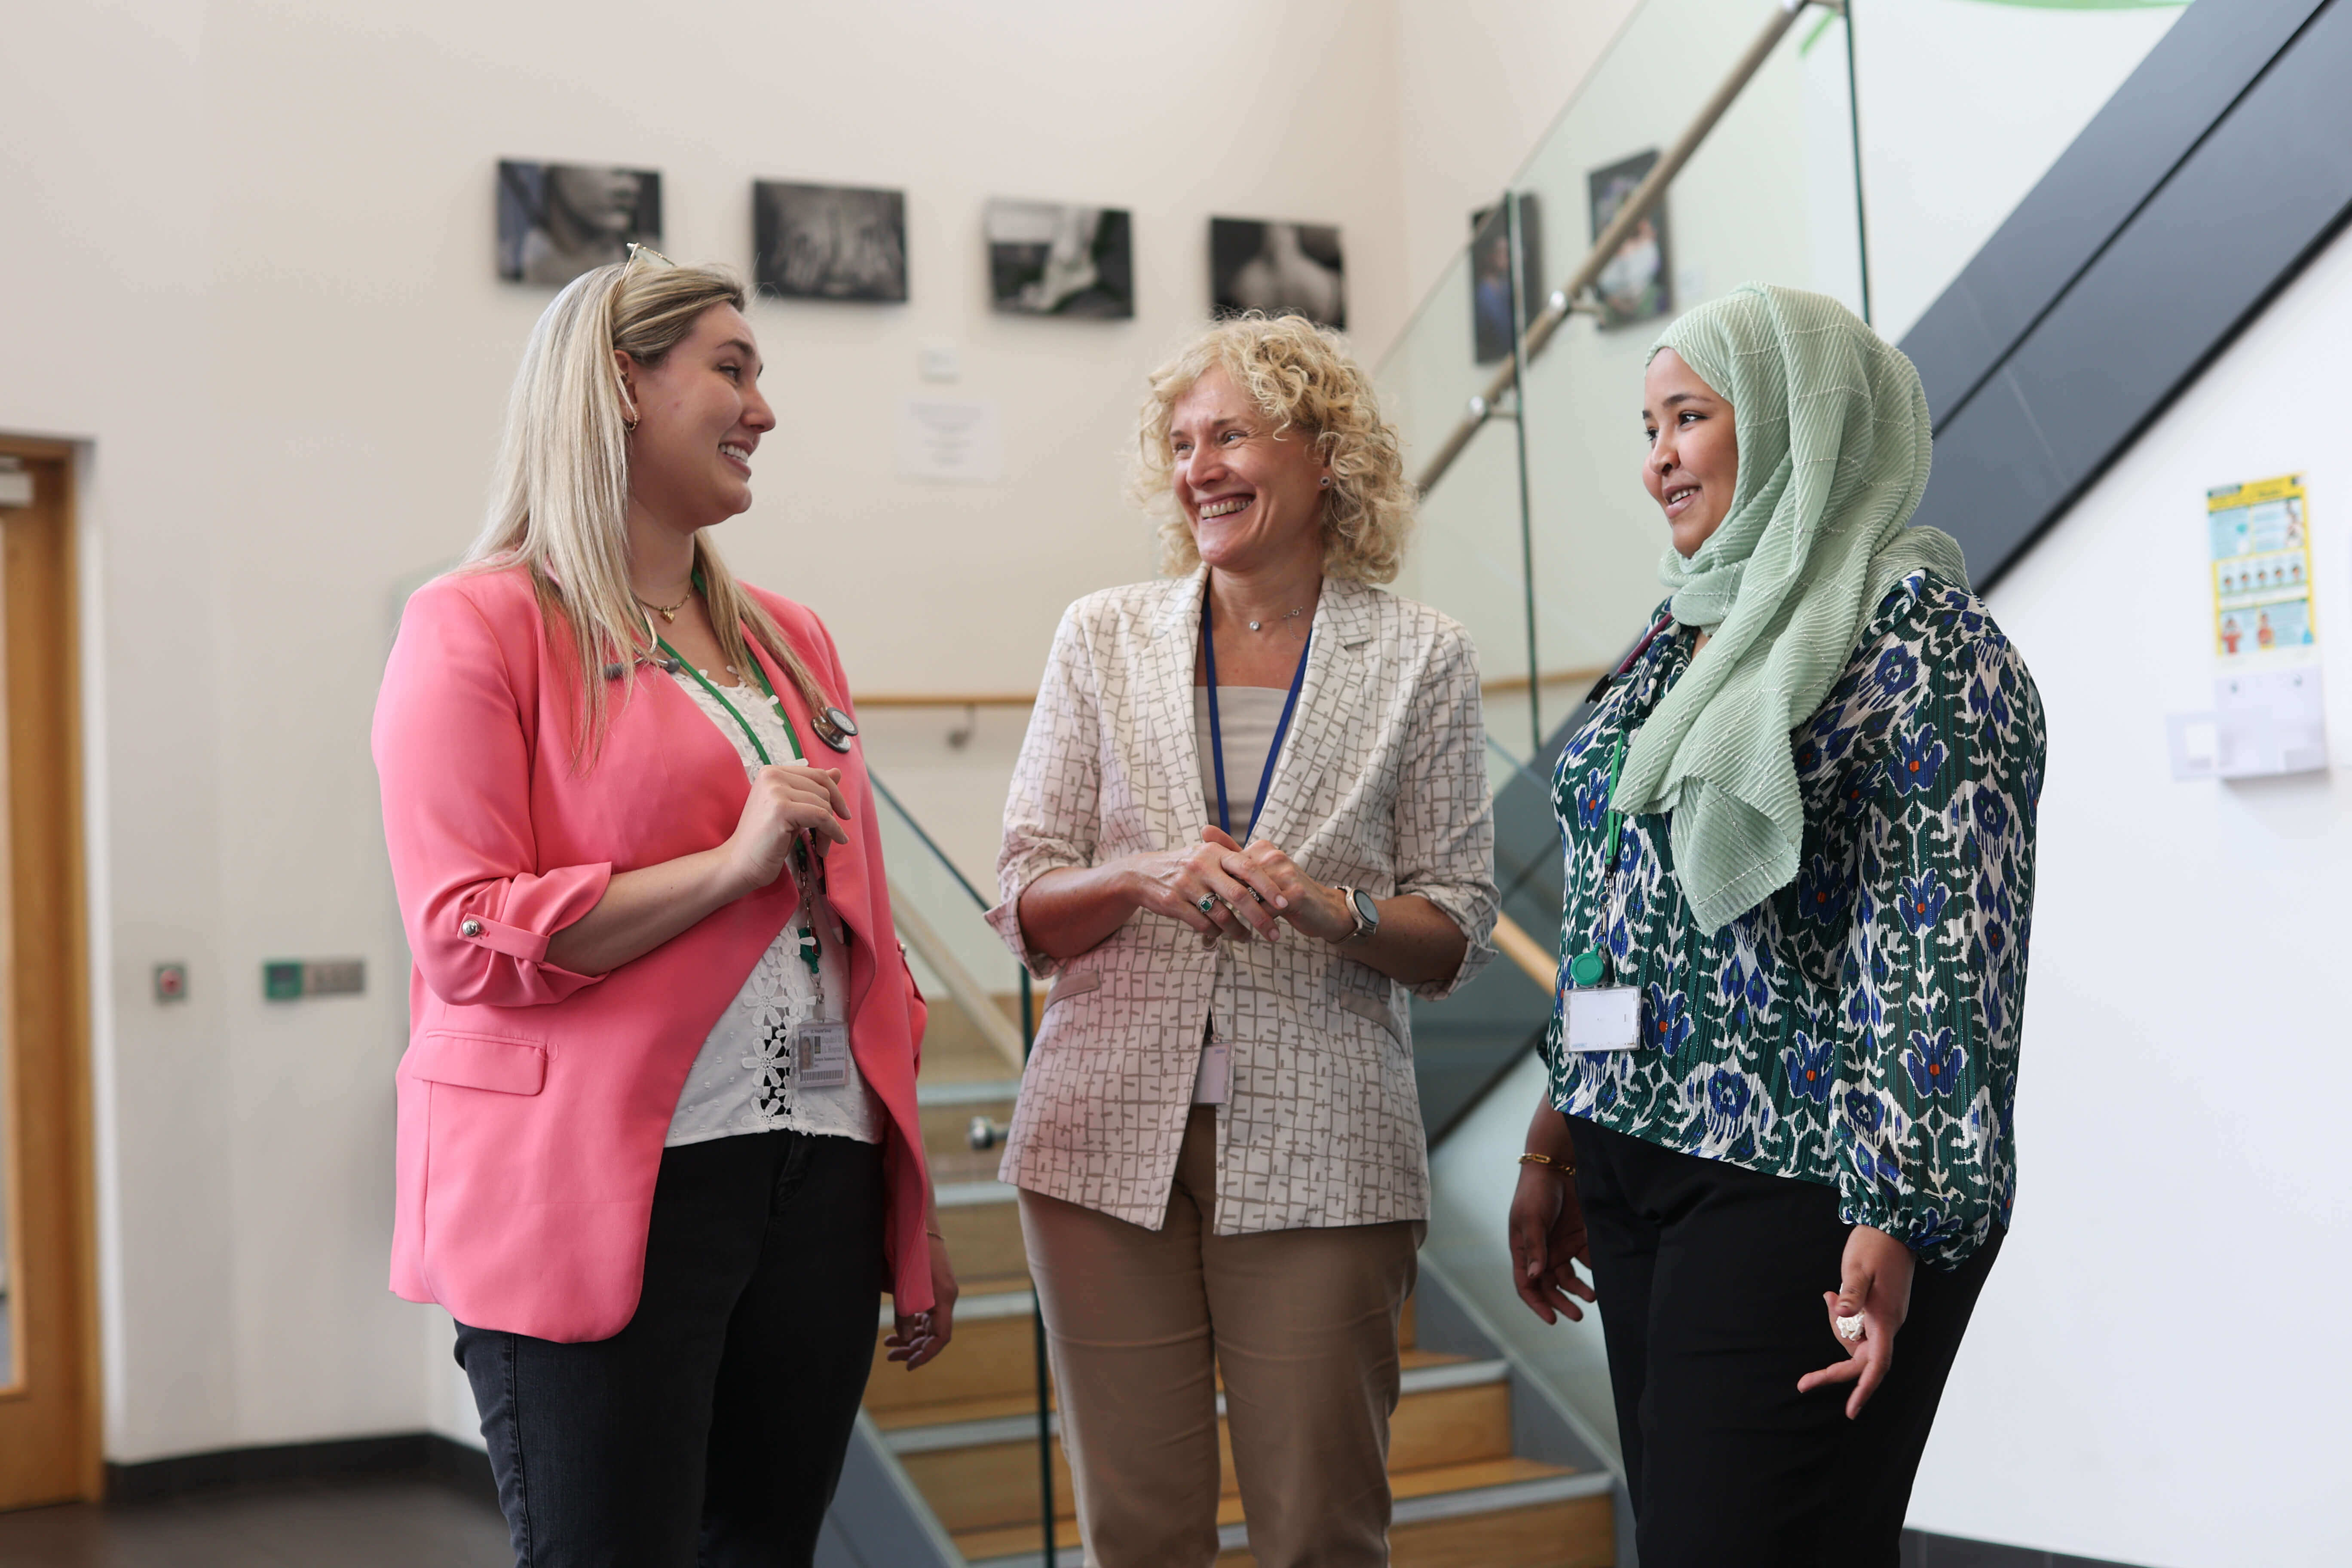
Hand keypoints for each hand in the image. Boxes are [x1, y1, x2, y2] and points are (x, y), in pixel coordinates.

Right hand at [725, 764, 850, 891]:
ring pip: (823, 804)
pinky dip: (831, 832)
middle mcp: (772, 775)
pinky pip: (821, 816)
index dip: (835, 795)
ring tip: (822, 847)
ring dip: (829, 829)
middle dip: (832, 815)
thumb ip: (811, 790)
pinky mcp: (781, 809)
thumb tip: (837, 772)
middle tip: (828, 838)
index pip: (817, 775)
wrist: (740, 864)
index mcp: (772, 772)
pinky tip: (827, 847)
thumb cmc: (766, 840)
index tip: (843, 814)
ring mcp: (775, 791)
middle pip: (822, 789)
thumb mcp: (792, 809)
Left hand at [884, 1230, 958, 1370]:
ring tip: (888, 1344)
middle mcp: (947, 1296)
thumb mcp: (904, 1287)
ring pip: (929, 1323)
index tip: (909, 1366)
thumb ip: (905, 1314)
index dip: (926, 1354)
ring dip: (911, 1336)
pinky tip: (897, 1327)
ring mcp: (941, 1290)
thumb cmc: (909, 1252)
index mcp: (944, 1298)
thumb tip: (906, 1339)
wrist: (916, 1221)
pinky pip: (927, 1312)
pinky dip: (912, 1322)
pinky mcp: (934, 1285)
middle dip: (913, 1348)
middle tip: (890, 1355)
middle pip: (934, 1333)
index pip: (941, 1337)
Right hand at [1116, 833, 1285, 944]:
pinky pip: (1202, 923)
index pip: (1248, 868)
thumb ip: (1232, 861)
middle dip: (1260, 917)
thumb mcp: (1206, 855)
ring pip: (1221, 914)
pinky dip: (1215, 932)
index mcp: (1215, 852)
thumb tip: (1268, 872)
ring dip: (1238, 930)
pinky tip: (1222, 935)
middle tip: (1274, 933)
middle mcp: (1202, 865)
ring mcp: (1186, 884)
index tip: (1285, 903)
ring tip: (1249, 938)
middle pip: (1239, 895)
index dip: (1269, 887)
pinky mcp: (1174, 902)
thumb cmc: (1184, 865)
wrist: (1143, 873)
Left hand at [1202, 827, 1353, 943]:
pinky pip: (1266, 910)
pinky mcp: (1294, 892)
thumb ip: (1233, 852)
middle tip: (1221, 918)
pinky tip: (1261, 931)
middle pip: (1236, 883)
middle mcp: (1272, 856)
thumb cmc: (1287, 892)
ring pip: (1249, 897)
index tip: (1214, 900)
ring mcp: (1284, 872)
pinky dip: (1260, 923)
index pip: (1228, 868)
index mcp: (1262, 849)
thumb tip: (1204, 829)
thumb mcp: (1260, 871)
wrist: (1324, 909)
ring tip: (1238, 928)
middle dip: (1228, 903)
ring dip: (1243, 915)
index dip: (1221, 888)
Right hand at [1507, 1163, 1597, 1325]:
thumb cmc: (1536, 1192)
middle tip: (1577, 1315)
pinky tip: (1603, 1273)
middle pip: (1550, 1287)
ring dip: (1579, 1289)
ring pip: (1569, 1278)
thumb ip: (1535, 1248)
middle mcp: (1542, 1253)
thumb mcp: (1531, 1219)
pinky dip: (1594, 1270)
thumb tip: (1536, 1278)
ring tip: (1592, 1297)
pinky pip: (1586, 1260)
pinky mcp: (1578, 1238)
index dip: (1537, 1304)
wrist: (1557, 1166)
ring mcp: (1560, 1246)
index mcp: (1524, 1251)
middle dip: (1561, 1303)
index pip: (1527, 1285)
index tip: (1552, 1319)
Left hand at [1797, 1223, 1914, 1417]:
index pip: (1876, 1366)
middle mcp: (1887, 1325)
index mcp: (1884, 1320)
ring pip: (1856, 1342)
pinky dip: (1841, 1319)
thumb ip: (1851, 1292)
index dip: (1863, 1390)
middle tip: (1803, 1382)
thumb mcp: (1858, 1267)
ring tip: (1830, 1295)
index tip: (1850, 1412)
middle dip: (1834, 1372)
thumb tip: (1840, 1310)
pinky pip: (1858, 1328)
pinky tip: (1833, 1295)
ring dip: (1836, 1330)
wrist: (1894, 1228)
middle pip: (1861, 1360)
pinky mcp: (1880, 1311)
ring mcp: (1885, 1319)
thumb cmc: (1875, 1246)